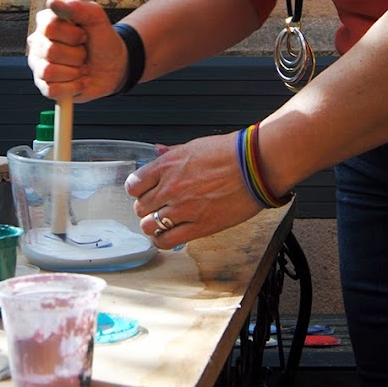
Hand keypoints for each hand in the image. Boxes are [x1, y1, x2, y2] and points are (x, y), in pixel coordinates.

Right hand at [27, 0, 127, 101]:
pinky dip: (73, 86)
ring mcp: (40, 66)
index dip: (72, 34)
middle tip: (84, 52)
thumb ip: (77, 7)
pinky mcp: (46, 87)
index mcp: (46, 23)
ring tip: (82, 67)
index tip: (84, 35)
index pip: (49, 27)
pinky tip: (80, 80)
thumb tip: (52, 2)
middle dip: (76, 54)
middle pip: (50, 51)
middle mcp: (38, 44)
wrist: (114, 66)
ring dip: (74, 71)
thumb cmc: (102, 39)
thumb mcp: (96, 18)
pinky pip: (52, 90)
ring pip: (49, 72)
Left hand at [125, 132, 261, 248]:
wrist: (253, 166)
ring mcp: (182, 209)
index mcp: (168, 165)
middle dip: (146, 207)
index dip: (137, 189)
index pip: (134, 184)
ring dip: (152, 225)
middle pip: (140, 207)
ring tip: (162, 222)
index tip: (144, 191)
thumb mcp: (194, 146)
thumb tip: (158, 151)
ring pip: (149, 226)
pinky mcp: (198, 227)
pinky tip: (167, 235)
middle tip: (156, 206)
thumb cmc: (229, 153)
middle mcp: (170, 188)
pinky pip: (167, 240)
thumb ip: (172, 153)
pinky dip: (163, 240)